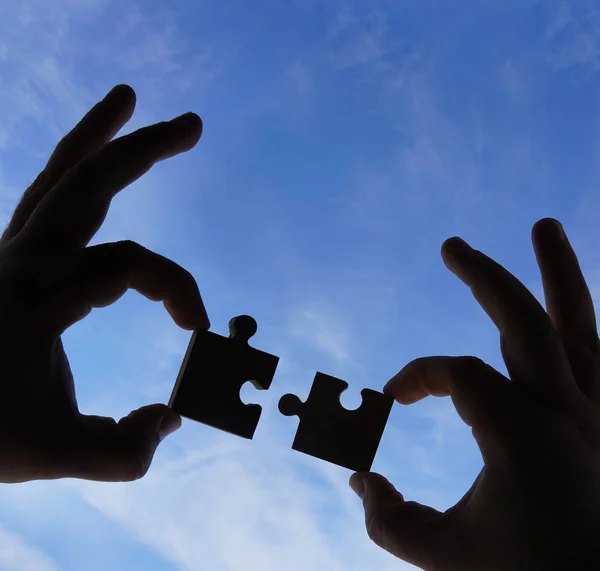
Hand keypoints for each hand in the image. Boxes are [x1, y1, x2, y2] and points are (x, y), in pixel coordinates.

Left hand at [0, 85, 208, 482]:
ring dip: (98, 136)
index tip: (197, 330)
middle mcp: (22, 263)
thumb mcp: (54, 454)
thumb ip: (124, 450)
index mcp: (34, 299)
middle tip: (193, 124)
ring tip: (126, 97)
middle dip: (145, 149)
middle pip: (88, 184)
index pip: (128, 265)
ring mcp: (13, 254)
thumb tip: (172, 418)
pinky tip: (90, 160)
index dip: (178, 289)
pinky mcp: (14, 260)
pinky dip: (72, 168)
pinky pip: (46, 199)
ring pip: (59, 177)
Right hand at [351, 219, 599, 569]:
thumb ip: (389, 520)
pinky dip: (584, 325)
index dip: (416, 375)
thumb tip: (359, 479)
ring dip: (559, 274)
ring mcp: (596, 414)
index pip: (455, 374)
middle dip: (484, 277)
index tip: (393, 397)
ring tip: (545, 226)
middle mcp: (565, 413)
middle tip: (452, 246)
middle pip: (522, 320)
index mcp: (520, 435)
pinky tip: (572, 308)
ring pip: (578, 326)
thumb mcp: (445, 557)